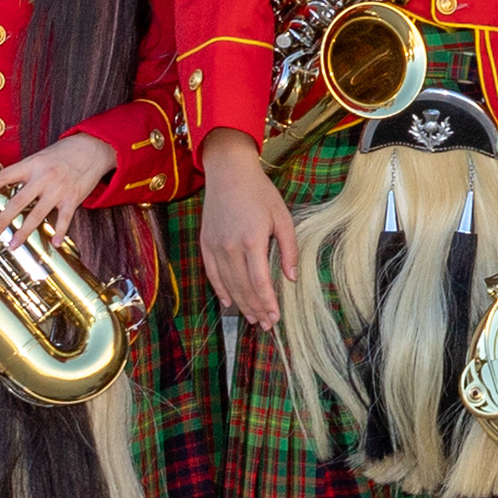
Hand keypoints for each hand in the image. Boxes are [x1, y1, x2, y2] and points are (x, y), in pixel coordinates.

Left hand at [0, 132, 114, 243]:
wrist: (93, 148)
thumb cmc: (65, 152)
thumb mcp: (41, 157)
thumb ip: (27, 172)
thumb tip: (7, 185)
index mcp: (32, 165)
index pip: (4, 176)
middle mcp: (43, 178)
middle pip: (19, 201)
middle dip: (4, 219)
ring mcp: (58, 189)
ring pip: (37, 215)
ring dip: (24, 232)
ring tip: (14, 244)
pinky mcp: (73, 198)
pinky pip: (64, 219)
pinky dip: (60, 232)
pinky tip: (54, 242)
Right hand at [198, 129, 297, 327]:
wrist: (228, 173)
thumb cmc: (259, 193)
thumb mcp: (282, 217)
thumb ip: (288, 249)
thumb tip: (291, 277)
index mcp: (252, 240)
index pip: (259, 282)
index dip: (268, 303)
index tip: (276, 317)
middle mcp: (230, 246)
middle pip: (243, 287)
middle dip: (256, 309)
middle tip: (267, 325)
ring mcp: (215, 246)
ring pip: (227, 284)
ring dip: (241, 304)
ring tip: (253, 318)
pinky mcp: (205, 243)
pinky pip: (212, 273)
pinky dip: (220, 290)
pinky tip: (229, 303)